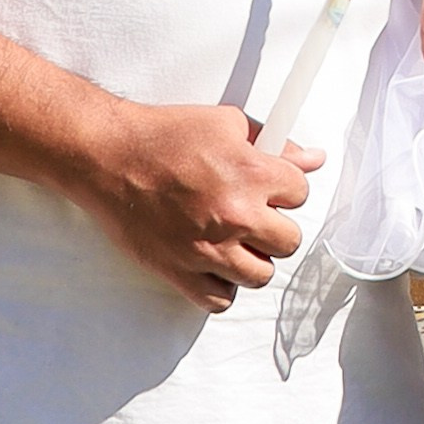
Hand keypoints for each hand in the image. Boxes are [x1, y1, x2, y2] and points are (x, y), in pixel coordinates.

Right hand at [66, 100, 323, 314]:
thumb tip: (314, 159)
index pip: (301, 193)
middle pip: (289, 241)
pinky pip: (220, 300)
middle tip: (254, 215)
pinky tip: (213, 264)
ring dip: (253, 259)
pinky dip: (221, 286)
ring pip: (260, 275)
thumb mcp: (225, 124)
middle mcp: (234, 215)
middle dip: (275, 226)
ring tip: (235, 241)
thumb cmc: (165, 135)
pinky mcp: (179, 273)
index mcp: (250, 174)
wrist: (109, 157)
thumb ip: (275, 143)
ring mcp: (207, 249)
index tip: (269, 187)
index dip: (286, 188)